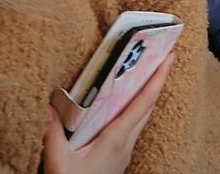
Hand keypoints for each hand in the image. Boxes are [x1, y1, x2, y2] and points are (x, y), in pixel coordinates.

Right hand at [42, 51, 173, 173]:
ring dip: (145, 97)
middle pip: (148, 107)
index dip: (158, 78)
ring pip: (141, 119)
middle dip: (156, 82)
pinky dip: (133, 112)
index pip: (144, 102)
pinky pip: (131, 129)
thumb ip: (53, 134)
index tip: (170, 58)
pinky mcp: (118, 158)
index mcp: (117, 139)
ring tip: (144, 77)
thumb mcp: (59, 162)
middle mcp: (126, 144)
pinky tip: (121, 109)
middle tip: (161, 59)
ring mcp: (124, 152)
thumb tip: (49, 107)